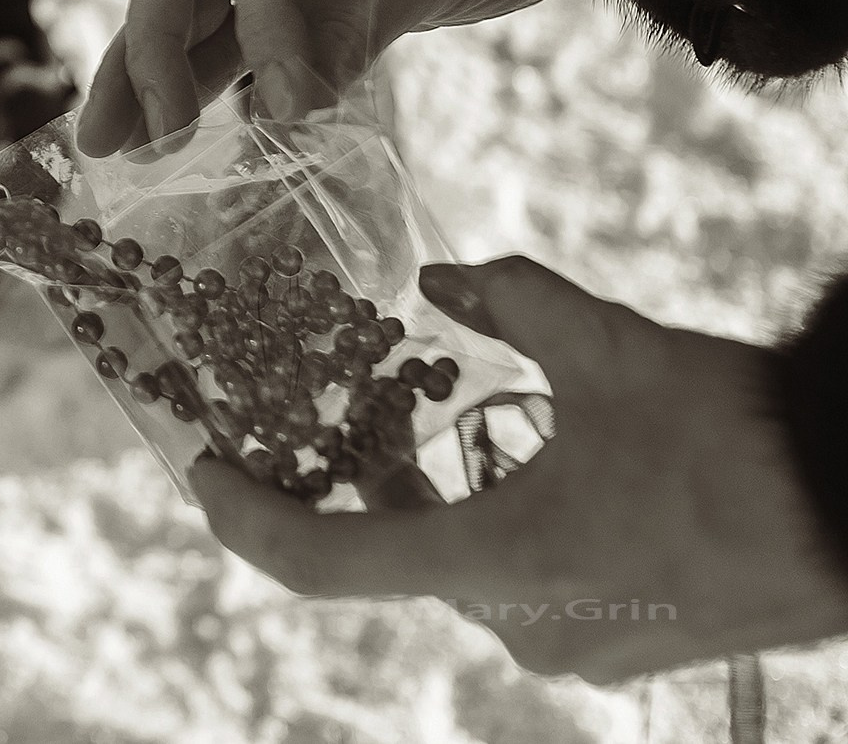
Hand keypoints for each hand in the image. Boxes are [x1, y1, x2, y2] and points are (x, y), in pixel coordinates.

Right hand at [79, 0, 629, 152]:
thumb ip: (357, 24)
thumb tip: (286, 109)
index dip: (262, 26)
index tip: (284, 109)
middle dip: (148, 50)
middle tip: (138, 136)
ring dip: (144, 70)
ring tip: (107, 143)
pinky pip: (218, 26)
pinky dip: (194, 76)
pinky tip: (160, 131)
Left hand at [190, 257, 847, 684]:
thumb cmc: (729, 433)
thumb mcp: (597, 341)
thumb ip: (503, 299)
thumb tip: (442, 283)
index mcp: (498, 564)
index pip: (328, 560)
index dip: (247, 517)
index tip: (200, 472)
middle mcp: (522, 624)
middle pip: (392, 549)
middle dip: (350, 473)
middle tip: (321, 403)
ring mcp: (574, 646)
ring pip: (457, 559)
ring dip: (425, 488)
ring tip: (407, 407)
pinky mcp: (616, 642)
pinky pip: (516, 577)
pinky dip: (486, 512)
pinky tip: (502, 444)